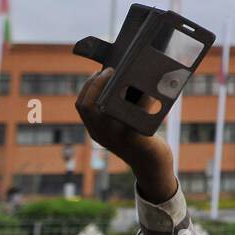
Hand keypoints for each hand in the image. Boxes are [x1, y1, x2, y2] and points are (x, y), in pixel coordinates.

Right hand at [75, 68, 176, 203]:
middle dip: (96, 83)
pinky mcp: (133, 138)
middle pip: (88, 105)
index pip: (82, 106)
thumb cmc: (139, 139)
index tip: (97, 72)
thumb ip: (116, 109)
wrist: (152, 165)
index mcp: (96, 131)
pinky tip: (149, 90)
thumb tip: (122, 77)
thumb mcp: (120, 126)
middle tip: (110, 70)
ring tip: (126, 75)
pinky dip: (142, 98)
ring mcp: (115, 137)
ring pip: (107, 107)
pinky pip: (134, 113)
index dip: (87, 86)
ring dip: (115, 87)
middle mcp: (101, 135)